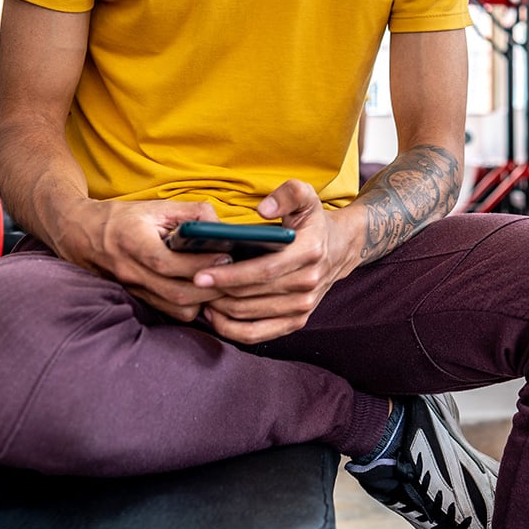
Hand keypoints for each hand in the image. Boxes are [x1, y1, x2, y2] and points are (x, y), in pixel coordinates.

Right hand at [57, 198, 231, 321]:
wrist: (80, 233)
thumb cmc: (123, 217)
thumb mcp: (156, 206)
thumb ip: (191, 212)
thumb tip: (222, 227)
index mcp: (133, 243)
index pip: (170, 263)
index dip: (201, 263)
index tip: (227, 257)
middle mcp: (131, 272)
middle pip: (178, 294)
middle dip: (212, 288)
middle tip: (235, 276)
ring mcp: (132, 290)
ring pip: (176, 310)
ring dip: (204, 302)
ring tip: (223, 285)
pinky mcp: (137, 300)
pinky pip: (169, 313)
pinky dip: (190, 307)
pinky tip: (204, 293)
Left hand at [195, 180, 358, 343]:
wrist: (338, 248)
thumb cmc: (312, 221)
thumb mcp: (305, 196)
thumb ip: (287, 193)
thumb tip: (263, 209)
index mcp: (308, 252)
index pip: (263, 269)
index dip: (229, 275)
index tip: (199, 274)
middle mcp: (308, 283)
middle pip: (251, 296)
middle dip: (217, 292)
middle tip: (189, 285)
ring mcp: (303, 306)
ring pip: (249, 317)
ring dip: (220, 310)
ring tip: (198, 297)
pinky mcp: (297, 321)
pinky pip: (258, 334)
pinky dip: (231, 329)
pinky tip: (214, 315)